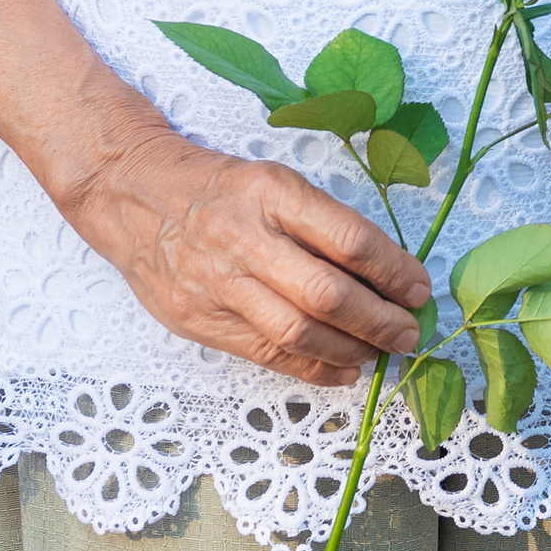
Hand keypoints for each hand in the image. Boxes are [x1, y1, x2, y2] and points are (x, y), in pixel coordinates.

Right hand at [70, 123, 433, 388]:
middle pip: (326, 294)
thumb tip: (387, 274)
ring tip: (379, 353)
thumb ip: (322, 224)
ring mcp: (218, 283)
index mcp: (272, 192)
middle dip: (378, 321)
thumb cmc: (219, 187)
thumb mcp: (273, 181)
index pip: (348, 239)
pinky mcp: (198, 320)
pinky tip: (343, 369)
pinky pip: (266, 354)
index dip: (393, 271)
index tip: (419, 289)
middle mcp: (244, 238)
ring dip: (350, 351)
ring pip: (297, 332)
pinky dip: (313, 368)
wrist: (132, 193)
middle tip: (409, 333)